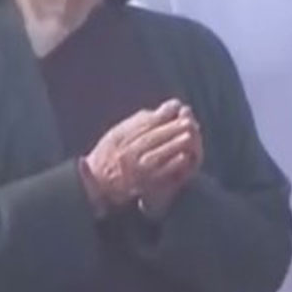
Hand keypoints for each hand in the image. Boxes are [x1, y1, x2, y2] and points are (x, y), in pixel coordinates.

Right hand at [83, 100, 197, 212]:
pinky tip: (185, 156)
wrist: (100, 185)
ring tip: (191, 134)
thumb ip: (139, 121)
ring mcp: (134, 170)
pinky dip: (172, 164)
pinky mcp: (143, 185)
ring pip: (155, 154)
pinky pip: (159, 173)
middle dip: (170, 127)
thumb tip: (165, 108)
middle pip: (150, 138)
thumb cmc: (112, 155)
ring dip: (174, 144)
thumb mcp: (118, 134)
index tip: (176, 105)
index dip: (160, 114)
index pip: (141, 124)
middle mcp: (125, 153)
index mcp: (118, 139)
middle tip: (188, 119)